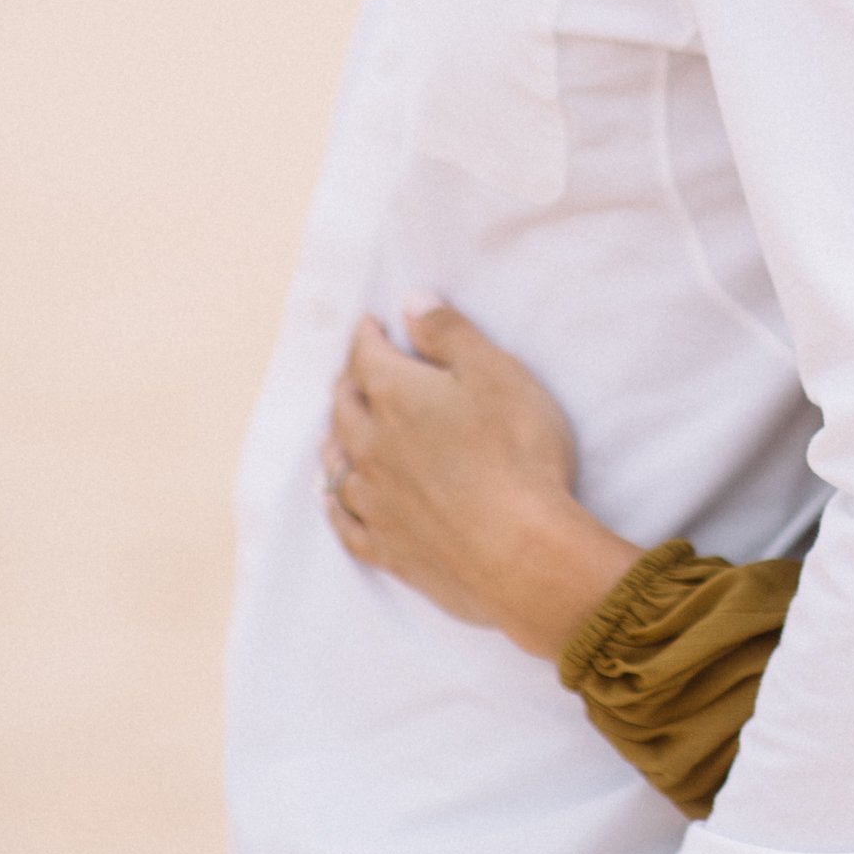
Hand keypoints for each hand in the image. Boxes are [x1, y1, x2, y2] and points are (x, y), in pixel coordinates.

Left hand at [325, 302, 642, 655]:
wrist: (521, 552)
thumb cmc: (519, 453)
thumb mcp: (496, 374)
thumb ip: (449, 334)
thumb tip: (409, 301)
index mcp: (396, 396)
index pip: (368, 356)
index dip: (369, 336)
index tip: (371, 324)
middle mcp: (371, 445)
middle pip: (345, 405)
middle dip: (348, 381)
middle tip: (354, 370)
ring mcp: (374, 500)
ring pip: (337, 460)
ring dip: (334, 437)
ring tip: (335, 426)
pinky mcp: (385, 546)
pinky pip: (344, 521)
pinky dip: (335, 502)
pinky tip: (332, 498)